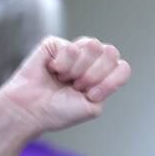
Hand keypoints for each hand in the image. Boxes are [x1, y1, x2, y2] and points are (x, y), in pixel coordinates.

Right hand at [0, 36, 130, 155]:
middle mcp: (91, 61)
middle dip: (94, 75)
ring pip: (93, 45)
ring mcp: (74, 51)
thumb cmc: (59, 112)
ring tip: (63, 80)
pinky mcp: (56, 43)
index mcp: (103, 77)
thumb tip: (108, 54)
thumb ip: (109, 85)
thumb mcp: (92, 106)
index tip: (92, 94)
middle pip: (111, 53)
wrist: (31, 110)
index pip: (123, 68)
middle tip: (76, 87)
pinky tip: (51, 71)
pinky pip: (71, 47)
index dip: (110, 81)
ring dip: (78, 70)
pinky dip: (62, 64)